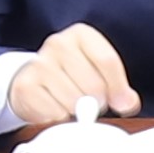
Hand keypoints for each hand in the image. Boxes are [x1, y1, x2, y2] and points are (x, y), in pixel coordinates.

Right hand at [9, 26, 140, 127]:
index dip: (118, 87)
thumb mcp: (98, 71)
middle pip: (93, 85)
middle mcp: (58, 43)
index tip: (121, 103)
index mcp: (81, 34)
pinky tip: (55, 107)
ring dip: (76, 111)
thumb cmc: (71, 74)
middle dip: (96, 101)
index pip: (107, 61)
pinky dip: (58, 117)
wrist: (34, 78)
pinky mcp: (25, 86)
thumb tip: (127, 102)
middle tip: (90, 101)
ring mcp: (39, 64)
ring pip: (74, 102)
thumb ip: (118, 86)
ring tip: (71, 103)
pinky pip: (54, 113)